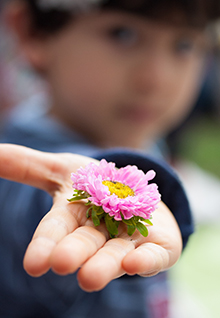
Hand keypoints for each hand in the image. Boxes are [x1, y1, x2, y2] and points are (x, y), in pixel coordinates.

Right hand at [0, 144, 181, 291]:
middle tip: (62, 262)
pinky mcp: (155, 247)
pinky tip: (135, 264)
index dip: (45, 244)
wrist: (135, 192)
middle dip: (73, 252)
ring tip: (90, 278)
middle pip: (85, 244)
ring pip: (114, 255)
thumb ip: (26, 165)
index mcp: (74, 217)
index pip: (55, 230)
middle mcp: (98, 234)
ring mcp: (127, 242)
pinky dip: (144, 262)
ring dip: (104, 265)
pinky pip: (151, 256)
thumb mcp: (62, 169)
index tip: (33, 263)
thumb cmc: (96, 184)